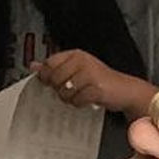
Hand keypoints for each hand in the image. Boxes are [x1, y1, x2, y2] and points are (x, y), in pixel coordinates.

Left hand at [32, 49, 156, 116]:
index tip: (51, 83)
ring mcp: (90, 74)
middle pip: (55, 78)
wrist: (124, 90)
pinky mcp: (97, 88)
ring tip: (80, 95)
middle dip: (59, 89)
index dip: (47, 76)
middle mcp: (82, 61)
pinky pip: (77, 100)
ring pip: (64, 90)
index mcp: (75, 55)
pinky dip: (80, 103)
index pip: (50, 63)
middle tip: (70, 90)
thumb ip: (55, 68)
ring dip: (70, 98)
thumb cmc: (100, 81)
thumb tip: (34, 66)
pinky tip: (87, 100)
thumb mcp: (76, 71)